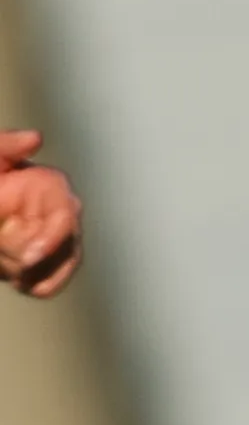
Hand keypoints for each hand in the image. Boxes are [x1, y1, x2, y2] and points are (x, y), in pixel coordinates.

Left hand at [0, 132, 82, 297]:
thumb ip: (6, 146)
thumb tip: (36, 138)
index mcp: (47, 186)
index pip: (66, 216)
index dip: (51, 240)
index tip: (29, 259)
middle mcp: (57, 212)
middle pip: (66, 247)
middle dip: (34, 261)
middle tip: (10, 267)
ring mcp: (51, 237)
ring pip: (61, 266)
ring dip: (30, 273)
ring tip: (4, 267)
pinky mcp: (43, 260)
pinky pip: (53, 281)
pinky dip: (39, 286)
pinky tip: (17, 281)